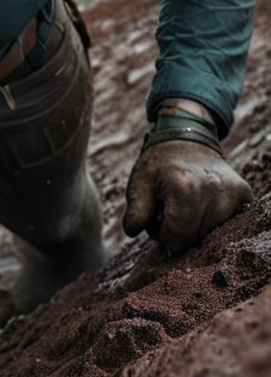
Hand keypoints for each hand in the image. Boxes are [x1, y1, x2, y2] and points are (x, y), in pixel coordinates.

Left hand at [123, 139, 252, 252]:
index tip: (159, 222)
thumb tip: (132, 231)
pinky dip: (215, 222)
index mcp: (184, 188)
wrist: (187, 137)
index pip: (177, 237)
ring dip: (198, 229)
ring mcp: (232, 192)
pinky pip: (229, 225)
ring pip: (214, 235)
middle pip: (196, 238)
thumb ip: (136, 210)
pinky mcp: (244, 194)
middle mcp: (213, 190)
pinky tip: (205, 206)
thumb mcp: (139, 181)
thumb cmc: (160, 163)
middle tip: (172, 213)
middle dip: (180, 234)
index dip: (164, 236)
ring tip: (187, 208)